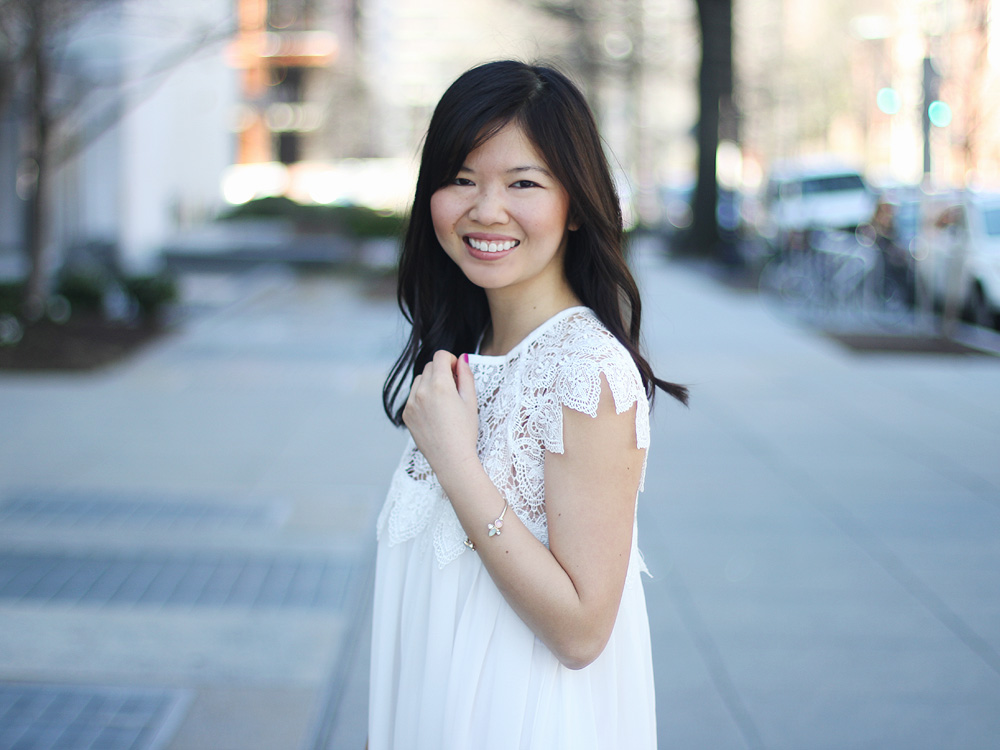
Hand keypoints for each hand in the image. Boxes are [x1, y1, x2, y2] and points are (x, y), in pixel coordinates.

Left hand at [402, 350, 479, 480]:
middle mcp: (421, 391)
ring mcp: (411, 403)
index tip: (457, 371)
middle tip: (453, 388)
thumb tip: (461, 359)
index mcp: (440, 385)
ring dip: (430, 383)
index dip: (451, 360)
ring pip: (419, 380)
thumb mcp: (471, 401)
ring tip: (443, 401)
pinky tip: (434, 413)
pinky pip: (413, 396)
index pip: (440, 356)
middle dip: (441, 371)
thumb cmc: (465, 431)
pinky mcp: (406, 414)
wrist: (451, 459)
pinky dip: (422, 397)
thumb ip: (466, 376)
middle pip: (429, 366)